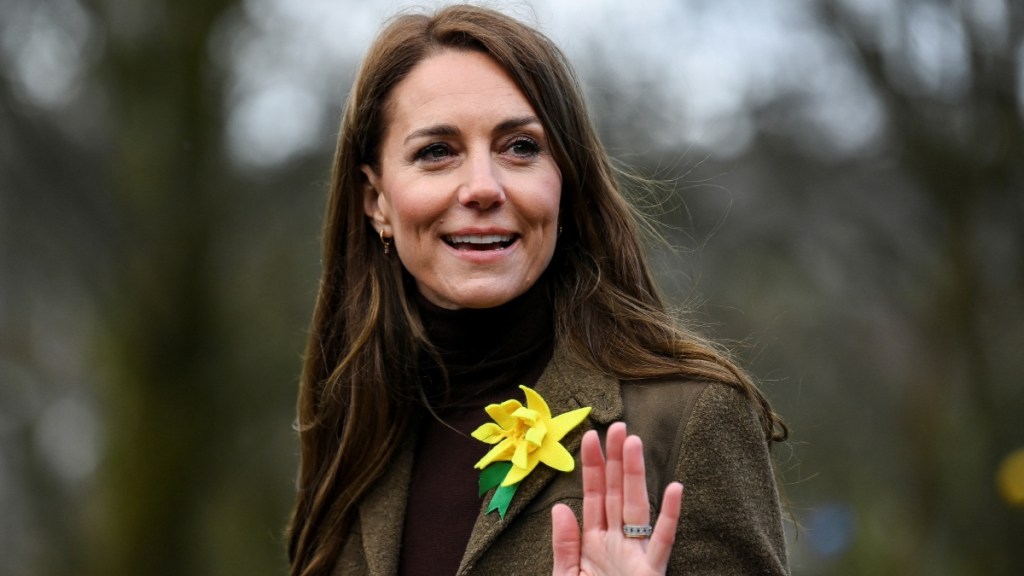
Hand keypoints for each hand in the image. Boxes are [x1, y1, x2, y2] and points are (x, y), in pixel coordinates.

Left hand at [551, 422, 683, 575]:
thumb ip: (564, 544)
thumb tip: (560, 507)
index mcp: (594, 542)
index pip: (594, 495)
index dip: (592, 466)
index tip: (591, 437)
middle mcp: (616, 542)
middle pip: (616, 492)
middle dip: (615, 459)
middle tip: (617, 426)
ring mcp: (636, 555)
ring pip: (637, 507)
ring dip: (635, 475)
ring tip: (634, 443)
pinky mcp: (652, 572)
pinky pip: (663, 540)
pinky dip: (670, 515)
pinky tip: (674, 488)